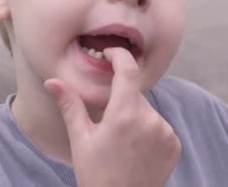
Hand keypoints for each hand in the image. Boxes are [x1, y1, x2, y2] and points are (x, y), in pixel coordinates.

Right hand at [44, 47, 180, 186]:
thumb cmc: (96, 175)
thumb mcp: (81, 139)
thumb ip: (70, 105)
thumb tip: (52, 81)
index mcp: (124, 114)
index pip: (127, 70)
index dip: (119, 55)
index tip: (110, 52)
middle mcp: (150, 119)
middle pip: (135, 95)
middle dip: (121, 101)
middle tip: (107, 125)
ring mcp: (165, 132)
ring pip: (147, 111)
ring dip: (135, 117)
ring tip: (121, 144)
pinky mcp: (174, 145)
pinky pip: (160, 127)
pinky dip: (149, 132)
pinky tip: (136, 151)